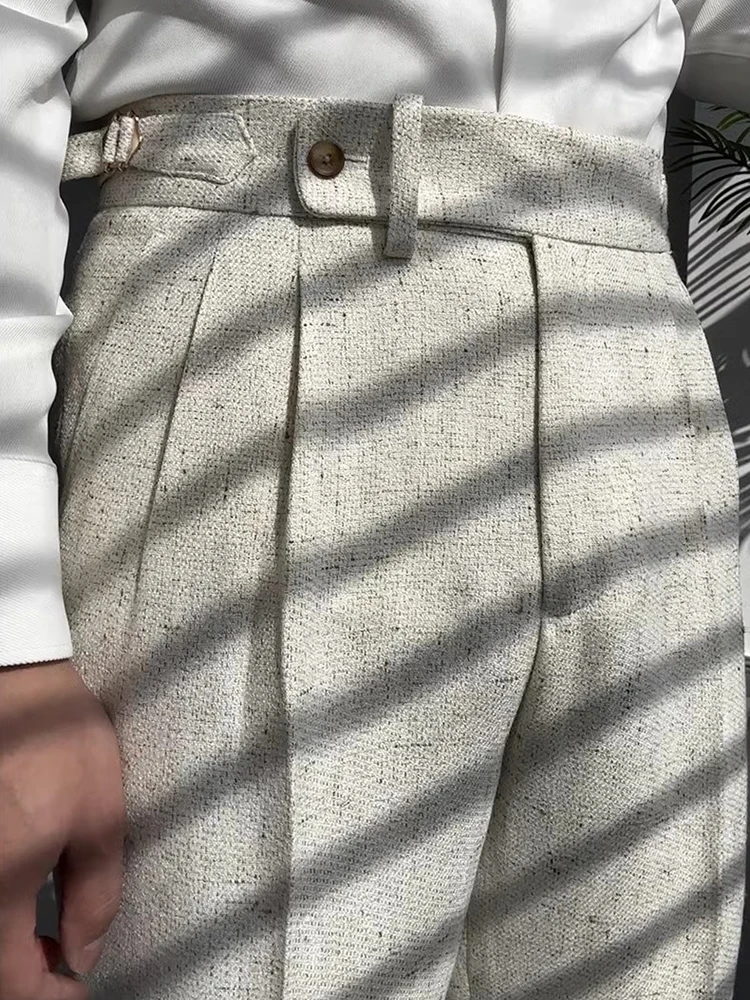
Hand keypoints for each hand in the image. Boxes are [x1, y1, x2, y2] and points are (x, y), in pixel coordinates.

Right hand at [0, 658, 125, 998]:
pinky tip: (17, 899)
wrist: (11, 678)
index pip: (11, 985)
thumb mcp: (99, 812)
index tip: (75, 990)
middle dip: (23, 977)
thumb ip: (95, 893)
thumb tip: (84, 954)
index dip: (48, 998)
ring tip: (42, 933)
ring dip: (6, 949)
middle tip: (61, 960)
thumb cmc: (58, 737)